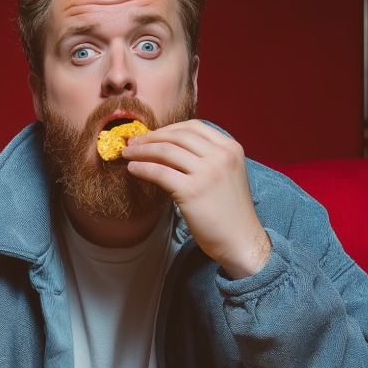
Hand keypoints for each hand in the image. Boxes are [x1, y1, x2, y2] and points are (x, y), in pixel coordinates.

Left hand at [122, 119, 271, 277]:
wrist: (239, 240)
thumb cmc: (228, 212)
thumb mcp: (226, 174)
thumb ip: (207, 158)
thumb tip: (170, 147)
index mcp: (231, 148)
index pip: (194, 127)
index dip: (168, 129)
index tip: (151, 135)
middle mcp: (222, 156)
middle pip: (178, 136)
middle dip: (151, 137)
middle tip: (132, 142)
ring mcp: (208, 172)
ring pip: (166, 151)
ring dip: (141, 150)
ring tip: (127, 154)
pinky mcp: (193, 191)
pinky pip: (159, 172)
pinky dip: (142, 168)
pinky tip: (133, 169)